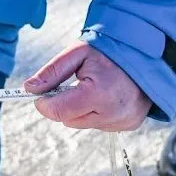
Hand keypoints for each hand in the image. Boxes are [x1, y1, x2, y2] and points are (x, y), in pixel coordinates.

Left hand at [24, 42, 149, 130]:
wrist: (146, 52)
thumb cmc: (109, 51)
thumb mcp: (77, 53)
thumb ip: (52, 72)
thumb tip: (29, 88)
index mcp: (98, 93)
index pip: (58, 111)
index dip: (45, 102)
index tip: (42, 93)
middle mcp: (113, 112)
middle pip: (68, 120)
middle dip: (64, 103)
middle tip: (75, 84)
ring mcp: (123, 121)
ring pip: (82, 123)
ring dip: (81, 109)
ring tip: (95, 87)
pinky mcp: (130, 124)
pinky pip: (100, 124)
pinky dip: (97, 112)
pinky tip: (107, 96)